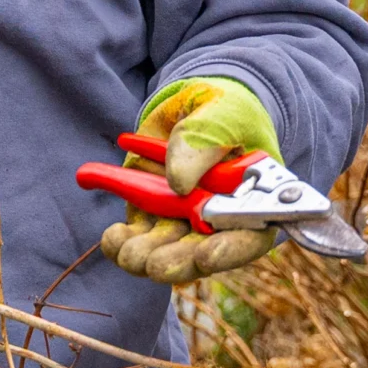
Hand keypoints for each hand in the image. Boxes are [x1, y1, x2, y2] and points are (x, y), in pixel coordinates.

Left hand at [100, 76, 281, 284]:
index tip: (207, 256)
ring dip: (146, 257)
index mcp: (254, 199)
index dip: (231, 251)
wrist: (193, 103)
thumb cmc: (224, 110)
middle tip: (157, 264)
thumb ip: (202, 144)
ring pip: (168, 253)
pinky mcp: (152, 214)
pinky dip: (121, 242)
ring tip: (127, 251)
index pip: (250, 237)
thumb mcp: (220, 116)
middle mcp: (220, 219)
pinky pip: (138, 238)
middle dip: (179, 262)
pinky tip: (113, 236)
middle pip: (204, 254)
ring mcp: (184, 220)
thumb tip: (178, 182)